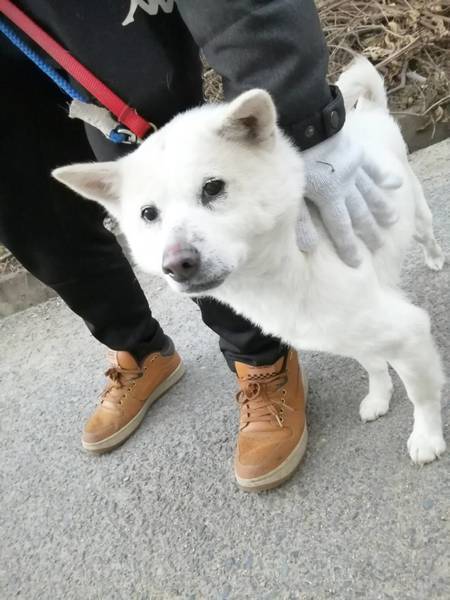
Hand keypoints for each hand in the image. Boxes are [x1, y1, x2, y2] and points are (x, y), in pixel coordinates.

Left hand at [296, 129, 401, 266]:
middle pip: (360, 213)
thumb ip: (301, 221)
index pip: (340, 228)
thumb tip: (308, 248)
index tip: (356, 262)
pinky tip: (395, 185)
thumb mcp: (294, 193)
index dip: (348, 246)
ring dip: (381, 208)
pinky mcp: (358, 153)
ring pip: (371, 193)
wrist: (308, 126)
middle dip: (369, 231)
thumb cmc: (296, 160)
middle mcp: (347, 188)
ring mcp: (355, 170)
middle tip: (379, 245)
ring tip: (391, 221)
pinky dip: (385, 176)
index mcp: (329, 199)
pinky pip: (374, 167)